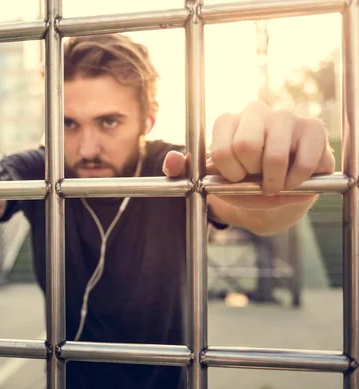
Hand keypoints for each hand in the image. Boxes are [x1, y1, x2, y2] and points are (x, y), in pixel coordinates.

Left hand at [162, 100, 335, 209]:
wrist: (276, 193)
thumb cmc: (241, 181)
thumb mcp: (209, 179)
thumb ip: (183, 171)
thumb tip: (170, 162)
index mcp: (227, 122)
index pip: (221, 150)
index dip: (229, 173)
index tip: (236, 177)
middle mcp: (256, 112)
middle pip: (245, 146)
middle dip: (250, 174)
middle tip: (256, 177)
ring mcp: (286, 117)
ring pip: (274, 156)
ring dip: (273, 182)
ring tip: (274, 182)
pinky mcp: (313, 128)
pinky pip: (303, 161)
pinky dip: (296, 182)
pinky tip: (293, 180)